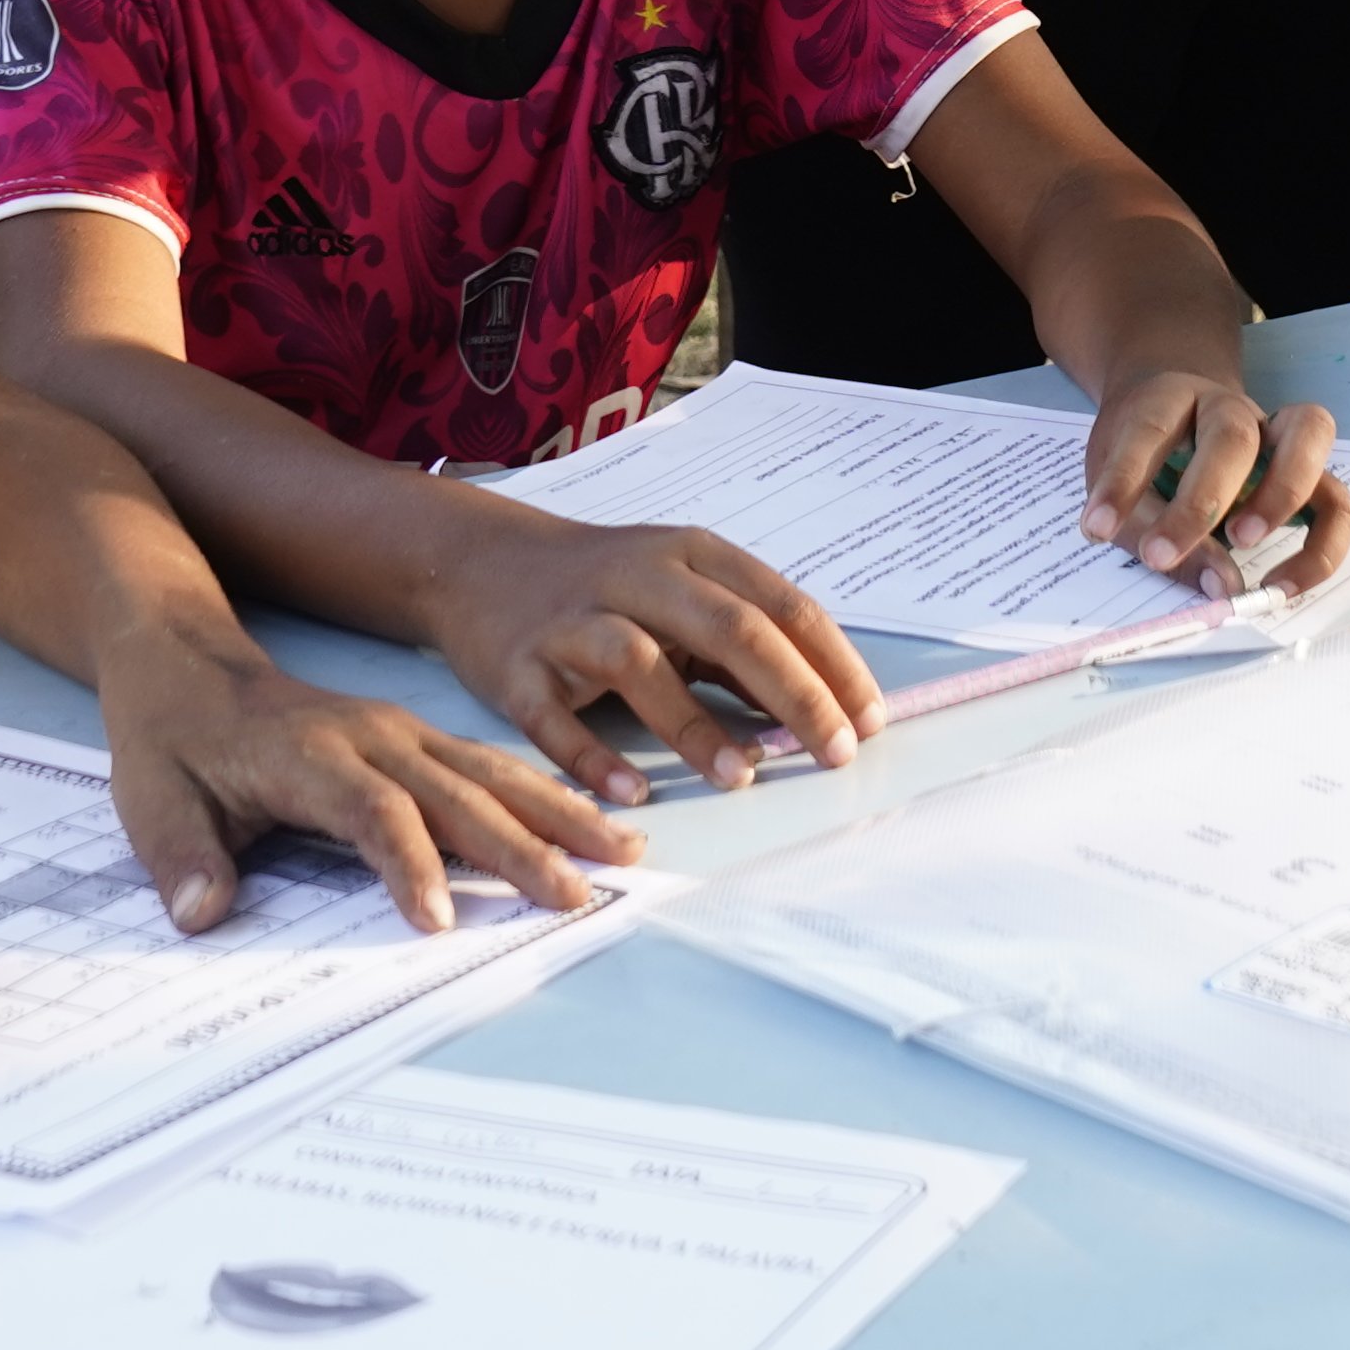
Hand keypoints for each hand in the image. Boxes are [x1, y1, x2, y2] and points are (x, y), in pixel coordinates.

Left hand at [89, 620, 648, 935]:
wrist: (184, 664)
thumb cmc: (170, 741)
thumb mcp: (149, 800)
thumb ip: (180, 857)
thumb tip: (199, 913)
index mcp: (309, 755)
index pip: (372, 811)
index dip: (407, 864)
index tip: (436, 922)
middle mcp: (370, 736)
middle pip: (456, 791)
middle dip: (520, 845)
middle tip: (577, 894)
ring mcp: (399, 732)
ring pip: (490, 771)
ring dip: (555, 812)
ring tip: (622, 848)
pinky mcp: (412, 738)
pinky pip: (487, 763)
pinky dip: (542, 791)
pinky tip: (585, 816)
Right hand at [423, 505, 888, 800]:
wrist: (478, 561)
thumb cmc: (602, 586)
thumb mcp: (680, 590)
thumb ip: (740, 644)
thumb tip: (819, 707)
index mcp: (692, 553)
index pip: (780, 604)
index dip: (831, 663)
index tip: (870, 720)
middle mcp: (637, 576)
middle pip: (727, 627)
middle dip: (791, 692)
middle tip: (835, 751)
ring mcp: (572, 620)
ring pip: (639, 663)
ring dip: (694, 725)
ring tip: (742, 778)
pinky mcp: (518, 666)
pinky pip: (554, 716)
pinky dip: (593, 757)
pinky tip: (632, 795)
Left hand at [1082, 361, 1349, 593]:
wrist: (1178, 409)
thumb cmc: (1144, 450)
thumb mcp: (1119, 479)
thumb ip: (1154, 532)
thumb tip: (1220, 587)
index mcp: (1170, 399)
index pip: (1148, 429)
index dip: (1122, 482)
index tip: (1098, 531)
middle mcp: (1229, 407)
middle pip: (1232, 434)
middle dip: (1203, 498)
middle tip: (1168, 551)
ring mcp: (1276, 434)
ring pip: (1310, 434)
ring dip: (1283, 494)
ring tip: (1245, 546)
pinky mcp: (1307, 472)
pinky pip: (1336, 502)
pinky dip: (1322, 547)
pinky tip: (1285, 586)